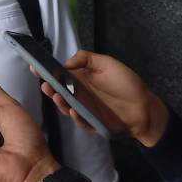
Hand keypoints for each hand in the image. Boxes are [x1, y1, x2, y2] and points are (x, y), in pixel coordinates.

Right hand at [41, 50, 168, 146]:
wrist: (146, 108)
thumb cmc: (127, 84)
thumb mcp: (107, 63)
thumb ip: (85, 58)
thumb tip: (66, 62)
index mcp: (80, 78)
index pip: (59, 73)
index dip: (46, 71)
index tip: (35, 68)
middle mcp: (79, 93)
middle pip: (58, 90)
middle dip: (49, 87)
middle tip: (45, 84)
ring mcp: (84, 108)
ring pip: (65, 106)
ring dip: (59, 101)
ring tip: (56, 95)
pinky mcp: (91, 122)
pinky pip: (80, 120)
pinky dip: (75, 116)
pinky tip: (74, 110)